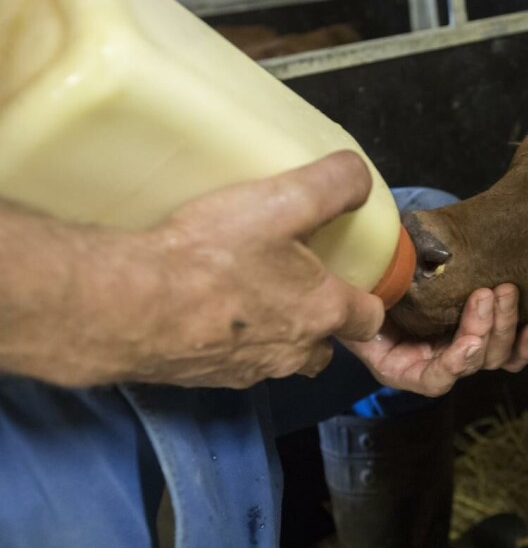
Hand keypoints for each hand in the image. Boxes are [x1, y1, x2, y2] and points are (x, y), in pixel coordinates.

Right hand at [0, 151, 383, 388]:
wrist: (130, 306)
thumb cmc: (213, 255)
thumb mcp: (284, 201)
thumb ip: (333, 185)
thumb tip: (358, 177)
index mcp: (321, 312)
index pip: (369, 319)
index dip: (368, 300)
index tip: (356, 281)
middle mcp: (291, 352)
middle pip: (323, 347)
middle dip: (319, 323)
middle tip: (298, 286)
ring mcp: (245, 371)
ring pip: (277, 358)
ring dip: (273, 334)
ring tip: (248, 294)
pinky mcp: (202, 378)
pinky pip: (229, 363)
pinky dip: (227, 341)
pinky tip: (202, 309)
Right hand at [340, 284, 527, 396]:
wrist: (375, 275)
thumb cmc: (359, 289)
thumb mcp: (355, 303)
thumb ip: (363, 312)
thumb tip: (373, 306)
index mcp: (401, 367)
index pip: (436, 379)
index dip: (455, 364)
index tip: (468, 343)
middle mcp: (435, 365)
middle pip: (474, 362)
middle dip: (486, 329)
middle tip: (488, 294)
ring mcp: (462, 351)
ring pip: (497, 355)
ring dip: (506, 325)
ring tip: (507, 292)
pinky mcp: (483, 335)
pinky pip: (512, 352)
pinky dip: (527, 343)